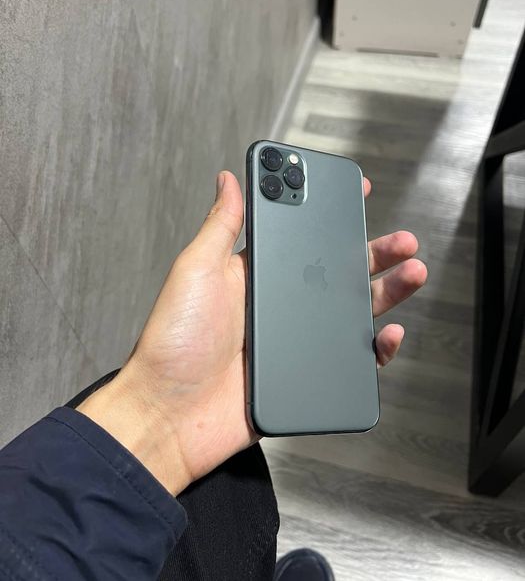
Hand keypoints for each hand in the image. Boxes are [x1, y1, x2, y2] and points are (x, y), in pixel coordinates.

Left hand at [78, 171, 426, 494]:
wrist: (168, 416)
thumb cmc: (173, 341)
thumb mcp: (196, 270)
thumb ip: (220, 225)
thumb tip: (230, 178)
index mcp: (256, 275)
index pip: (302, 239)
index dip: (331, 215)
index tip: (357, 193)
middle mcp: (280, 306)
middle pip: (337, 273)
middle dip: (373, 253)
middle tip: (402, 240)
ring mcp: (295, 342)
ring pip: (352, 312)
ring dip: (386, 292)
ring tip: (412, 272)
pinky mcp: (304, 378)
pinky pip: (351, 361)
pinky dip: (375, 349)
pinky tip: (388, 332)